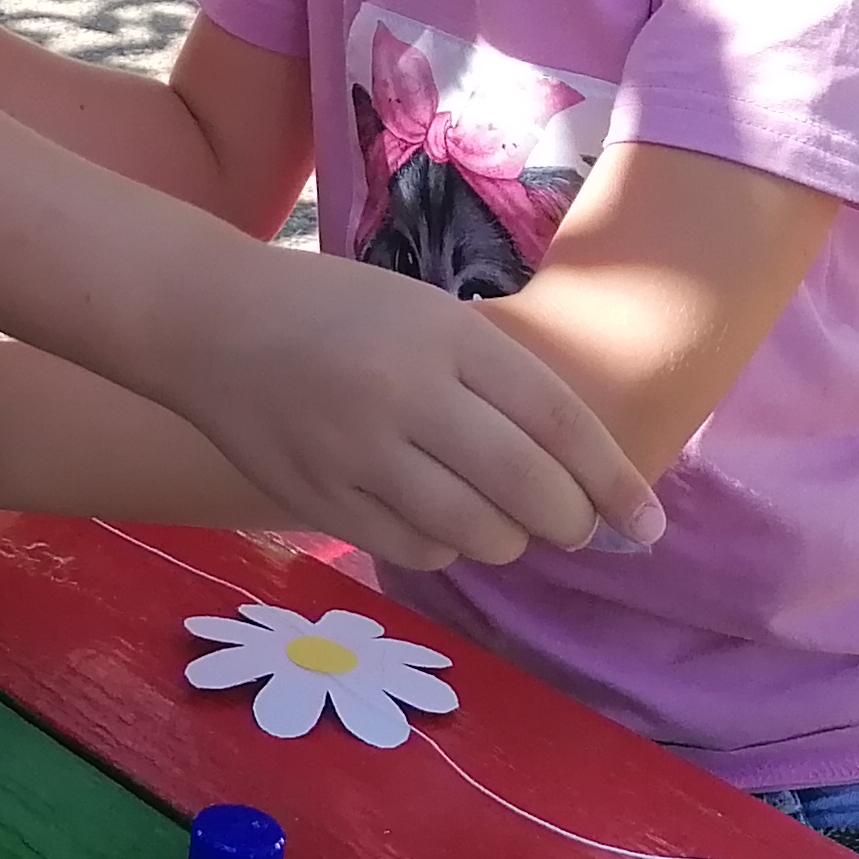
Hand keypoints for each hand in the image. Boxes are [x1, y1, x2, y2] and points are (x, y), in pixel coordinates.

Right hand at [150, 254, 659, 573]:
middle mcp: (405, 393)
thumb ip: (498, 383)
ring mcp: (358, 451)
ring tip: (499, 516)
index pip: (557, 421)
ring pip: (477, 532)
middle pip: (527, 489)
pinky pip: (416, 548)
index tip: (648, 524)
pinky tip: (439, 517)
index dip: (613, 480)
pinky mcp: (320, 497)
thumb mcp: (427, 315)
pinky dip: (447, 545)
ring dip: (508, 538)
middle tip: (571, 524)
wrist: (210, 323)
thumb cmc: (336, 311)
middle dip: (569, 521)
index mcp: (445, 334)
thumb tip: (580, 476)